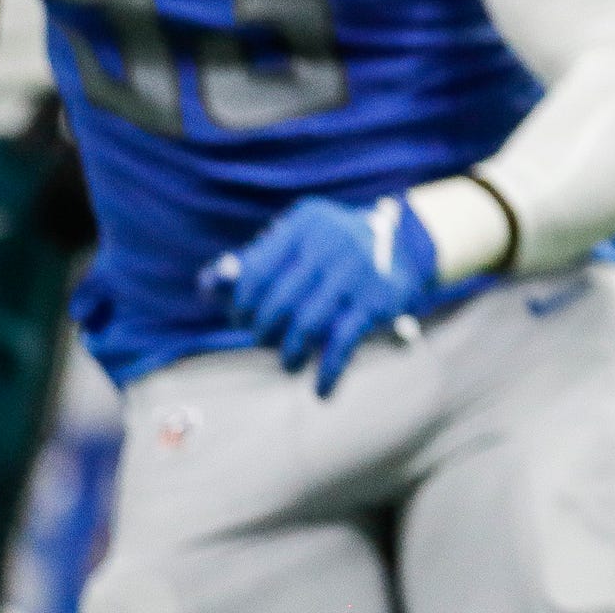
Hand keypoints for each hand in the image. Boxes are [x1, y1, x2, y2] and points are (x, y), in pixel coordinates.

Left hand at [202, 195, 437, 396]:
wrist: (406, 246)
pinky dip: (330, 371)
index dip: (241, 304)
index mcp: (305, 223)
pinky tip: (322, 391)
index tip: (243, 320)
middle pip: (280, 301)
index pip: (256, 272)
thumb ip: (252, 264)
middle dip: (264, 330)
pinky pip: (344, 342)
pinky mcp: (379, 299)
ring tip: (289, 363)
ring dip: (291, 352)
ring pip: (307, 324)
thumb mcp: (297, 246)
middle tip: (265, 340)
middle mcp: (332, 240)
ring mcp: (358, 269)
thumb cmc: (332, 251)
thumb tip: (209, 284)